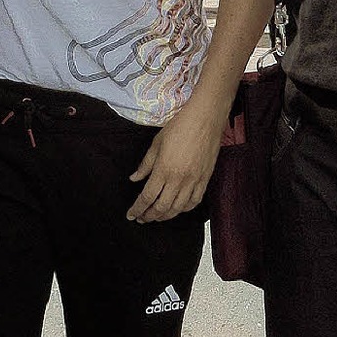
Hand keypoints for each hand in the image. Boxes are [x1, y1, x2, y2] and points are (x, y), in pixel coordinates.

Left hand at [126, 101, 223, 223]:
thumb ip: (145, 164)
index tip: (131, 214)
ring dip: (165, 216)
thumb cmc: (180, 126)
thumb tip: (135, 178)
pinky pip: (195, 201)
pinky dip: (184, 209)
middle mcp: (179, 179)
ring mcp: (194, 180)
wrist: (205, 118)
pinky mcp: (205, 179)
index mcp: (164, 169)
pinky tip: (178, 208)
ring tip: (157, 216)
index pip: (147, 197)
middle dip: (149, 216)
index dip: (137, 209)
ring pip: (178, 208)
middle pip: (161, 208)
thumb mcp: (157, 142)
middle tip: (142, 217)